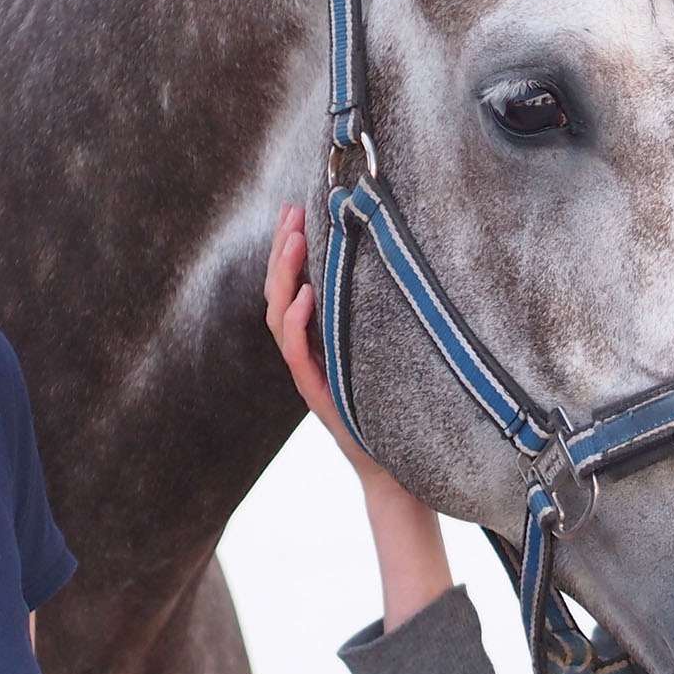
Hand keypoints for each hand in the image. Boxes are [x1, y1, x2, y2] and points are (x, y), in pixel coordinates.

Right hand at [264, 204, 383, 478]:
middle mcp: (306, 352)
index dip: (287, 248)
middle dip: (282, 249)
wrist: (394, 465)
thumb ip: (374, 315)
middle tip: (290, 211)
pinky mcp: (316, 392)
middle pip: (278, 293)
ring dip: (285, 275)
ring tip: (296, 240)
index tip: (293, 209)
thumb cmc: (393, 409)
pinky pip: (296, 352)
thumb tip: (395, 264)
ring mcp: (307, 372)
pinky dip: (296, 321)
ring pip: (279, 316)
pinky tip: (305, 293)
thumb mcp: (383, 351)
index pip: (290, 285)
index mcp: (316, 338)